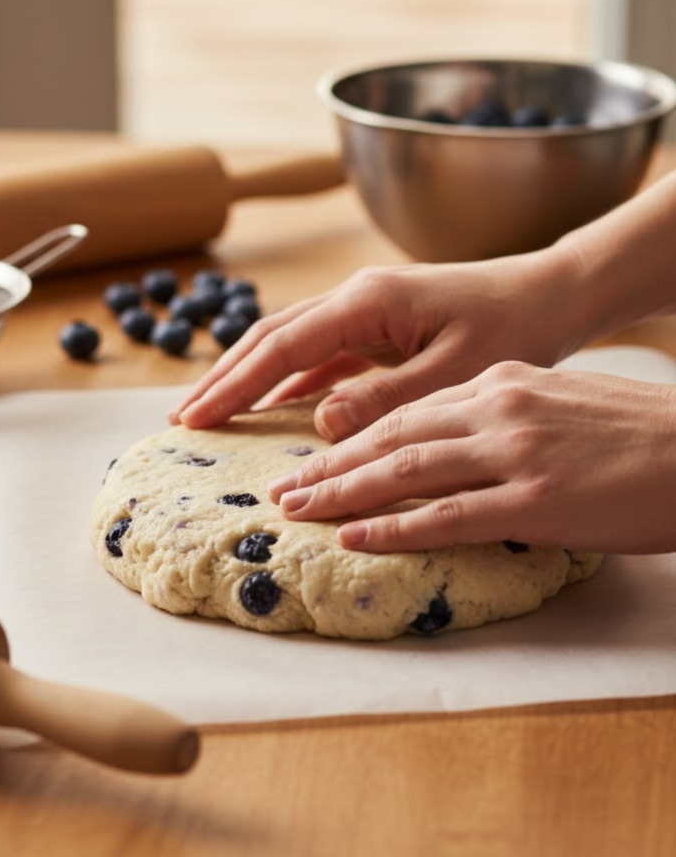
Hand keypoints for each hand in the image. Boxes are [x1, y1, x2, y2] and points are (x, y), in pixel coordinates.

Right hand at [171, 245, 583, 438]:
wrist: (550, 294)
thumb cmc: (512, 328)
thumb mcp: (454, 372)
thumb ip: (386, 398)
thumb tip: (318, 422)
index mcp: (368, 301)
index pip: (283, 344)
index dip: (236, 382)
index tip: (197, 416)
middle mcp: (357, 297)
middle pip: (272, 336)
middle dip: (226, 376)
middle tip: (185, 417)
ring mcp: (367, 310)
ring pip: (292, 342)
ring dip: (251, 375)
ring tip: (213, 409)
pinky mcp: (381, 326)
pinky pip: (323, 353)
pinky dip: (292, 378)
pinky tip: (277, 403)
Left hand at [267, 361, 675, 554]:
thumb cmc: (635, 431)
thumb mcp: (559, 403)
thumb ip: (502, 416)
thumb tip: (456, 441)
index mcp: (502, 383)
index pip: (409, 410)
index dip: (353, 435)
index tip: (313, 454)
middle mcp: (498, 408)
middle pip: (393, 435)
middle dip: (330, 462)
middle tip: (282, 486)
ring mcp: (514, 453)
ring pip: (405, 470)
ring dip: (343, 491)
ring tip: (297, 510)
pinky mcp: (535, 499)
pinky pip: (447, 514)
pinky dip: (394, 525)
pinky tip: (356, 534)